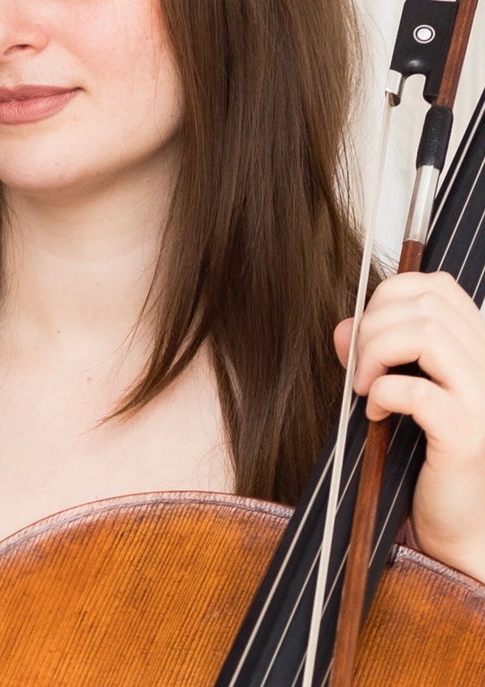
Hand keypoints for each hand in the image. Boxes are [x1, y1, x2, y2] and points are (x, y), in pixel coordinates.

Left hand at [336, 270, 484, 579]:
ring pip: (425, 335)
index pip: (438, 287)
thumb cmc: (424, 455)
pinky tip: (378, 414)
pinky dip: (384, 394)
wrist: (455, 525)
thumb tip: (341, 329)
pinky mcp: (469, 434)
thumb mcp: (395, 388)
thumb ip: (372, 352)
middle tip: (359, 366)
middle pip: (426, 305)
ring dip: (376, 354)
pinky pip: (417, 390)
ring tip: (366, 387)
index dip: (389, 296)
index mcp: (478, 349)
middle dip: (374, 326)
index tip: (366, 330)